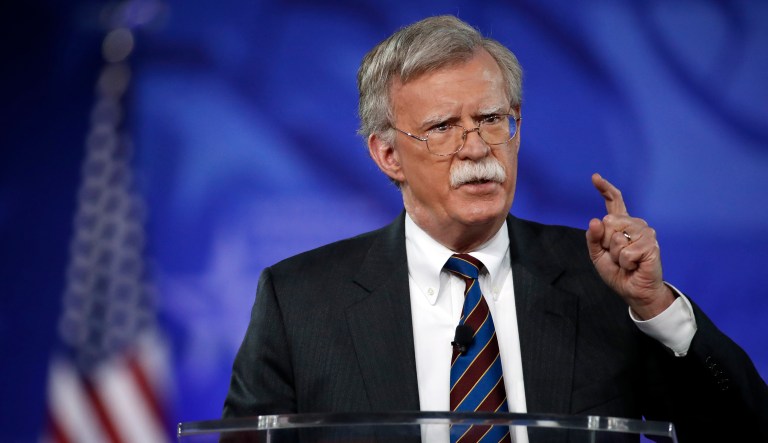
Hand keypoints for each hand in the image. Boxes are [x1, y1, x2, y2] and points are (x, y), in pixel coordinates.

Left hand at [586, 173, 674, 319]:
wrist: (633, 291)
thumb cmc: (618, 272)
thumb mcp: (598, 255)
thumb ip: (593, 238)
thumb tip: (595, 221)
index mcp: (620, 224)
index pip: (614, 202)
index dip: (605, 189)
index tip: (595, 177)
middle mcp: (634, 224)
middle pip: (608, 221)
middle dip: (605, 242)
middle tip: (617, 256)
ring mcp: (645, 232)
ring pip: (616, 236)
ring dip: (616, 254)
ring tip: (626, 261)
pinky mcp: (651, 244)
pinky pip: (626, 251)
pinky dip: (625, 263)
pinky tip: (634, 265)